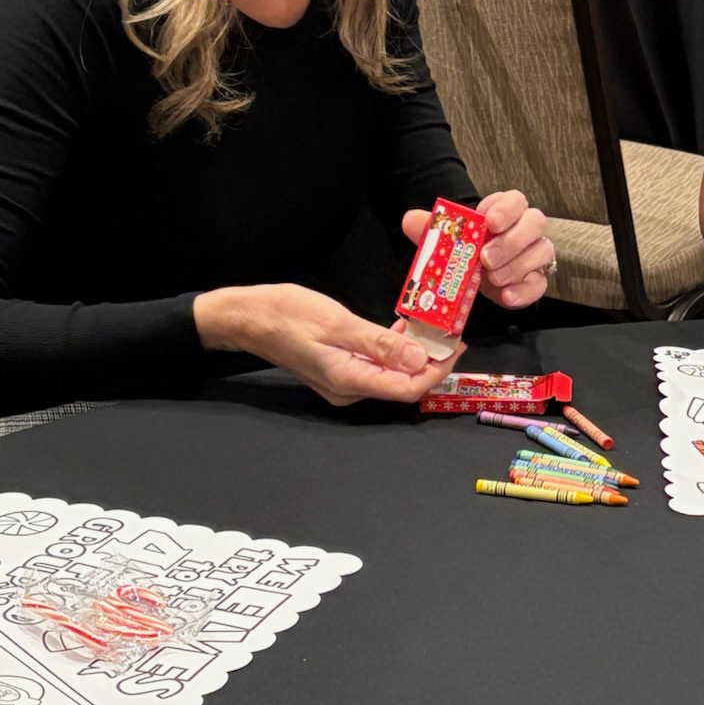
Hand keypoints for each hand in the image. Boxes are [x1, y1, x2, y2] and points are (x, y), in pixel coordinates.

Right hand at [193, 283, 458, 404]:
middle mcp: (350, 389)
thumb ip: (378, 343)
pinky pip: (375, 365)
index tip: (457, 346)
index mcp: (350, 380)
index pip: (408, 388)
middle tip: (450, 332)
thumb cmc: (285, 315)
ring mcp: (343, 382)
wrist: (246, 318)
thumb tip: (418, 360)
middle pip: (402, 384)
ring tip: (433, 328)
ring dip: (412, 354)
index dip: (437, 371)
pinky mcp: (338, 370)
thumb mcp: (336, 323)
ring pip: (390, 374)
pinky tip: (402, 329)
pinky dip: (392, 350)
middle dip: (430, 362)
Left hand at [402, 189, 553, 309]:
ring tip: (492, 279)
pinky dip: (524, 291)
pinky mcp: (536, 279)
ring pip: (542, 251)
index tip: (489, 222)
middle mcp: (526, 229)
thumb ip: (432, 228)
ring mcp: (535, 254)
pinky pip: (540, 283)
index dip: (505, 208)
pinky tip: (506, 296)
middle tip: (486, 259)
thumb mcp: (448, 239)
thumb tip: (410, 219)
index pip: (515, 200)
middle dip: (511, 240)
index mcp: (505, 211)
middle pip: (535, 222)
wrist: (478, 280)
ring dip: (516, 266)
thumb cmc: (468, 251)